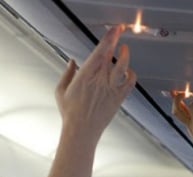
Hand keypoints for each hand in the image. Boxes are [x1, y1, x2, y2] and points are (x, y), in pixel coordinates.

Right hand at [55, 25, 136, 140]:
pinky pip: (130, 83)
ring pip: (123, 67)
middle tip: (118, 31)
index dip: (108, 39)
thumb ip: (68, 73)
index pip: (100, 52)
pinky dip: (131, 74)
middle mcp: (100, 80)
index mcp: (85, 75)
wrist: (81, 131)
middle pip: (111, 55)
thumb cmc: (70, 113)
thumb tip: (72, 62)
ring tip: (124, 49)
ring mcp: (111, 89)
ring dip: (125, 56)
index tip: (113, 31)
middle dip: (116, 41)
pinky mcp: (118, 98)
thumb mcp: (61, 90)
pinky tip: (129, 71)